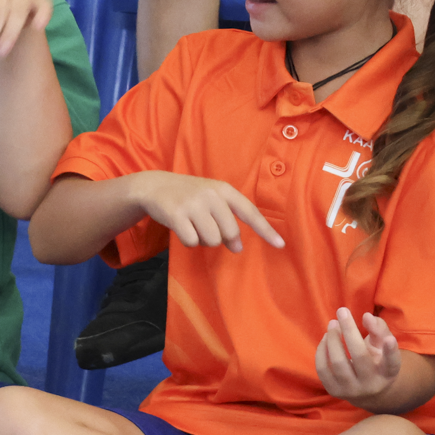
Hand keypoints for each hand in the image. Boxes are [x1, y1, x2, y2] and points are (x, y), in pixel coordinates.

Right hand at [129, 171, 283, 252]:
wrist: (154, 185)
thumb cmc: (189, 195)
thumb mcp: (211, 199)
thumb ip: (227, 219)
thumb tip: (238, 248)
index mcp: (224, 189)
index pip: (249, 212)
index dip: (265, 229)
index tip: (280, 245)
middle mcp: (211, 194)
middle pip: (230, 233)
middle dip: (220, 237)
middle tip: (206, 227)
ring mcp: (193, 204)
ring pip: (212, 240)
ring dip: (202, 239)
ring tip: (192, 225)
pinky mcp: (177, 214)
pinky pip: (192, 242)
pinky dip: (188, 241)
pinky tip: (181, 227)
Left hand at [316, 308, 401, 405]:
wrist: (368, 391)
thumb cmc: (377, 360)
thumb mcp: (383, 344)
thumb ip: (378, 328)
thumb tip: (366, 317)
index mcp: (388, 372)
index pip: (391, 363)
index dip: (390, 351)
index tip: (390, 339)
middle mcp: (372, 384)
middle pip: (359, 356)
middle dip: (349, 330)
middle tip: (342, 310)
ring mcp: (352, 390)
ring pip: (338, 363)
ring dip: (333, 338)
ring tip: (333, 323)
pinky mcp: (335, 392)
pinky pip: (323, 369)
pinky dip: (322, 350)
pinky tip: (326, 338)